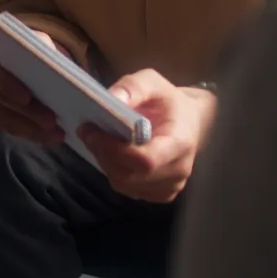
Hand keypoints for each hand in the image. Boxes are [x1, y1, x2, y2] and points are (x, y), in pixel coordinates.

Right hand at [0, 30, 61, 144]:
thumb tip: (57, 74)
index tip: (27, 98)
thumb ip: (42, 54)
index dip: (5, 85)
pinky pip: (2, 125)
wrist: (15, 55)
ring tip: (54, 134)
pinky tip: (44, 137)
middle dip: (25, 113)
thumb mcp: (37, 42)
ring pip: (0, 116)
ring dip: (28, 128)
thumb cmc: (27, 48)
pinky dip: (24, 132)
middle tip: (51, 122)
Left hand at [78, 69, 215, 202]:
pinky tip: (113, 153)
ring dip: (105, 162)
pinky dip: (114, 171)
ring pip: (124, 184)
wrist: (188, 121)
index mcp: (180, 143)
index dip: (113, 149)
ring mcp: (170, 186)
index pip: (145, 160)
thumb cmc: (169, 102)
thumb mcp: (153, 82)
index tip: (92, 131)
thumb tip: (112, 98)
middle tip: (87, 131)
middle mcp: (178, 170)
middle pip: (129, 174)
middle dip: (102, 153)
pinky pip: (127, 189)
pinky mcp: (161, 194)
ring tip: (99, 140)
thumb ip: (133, 87)